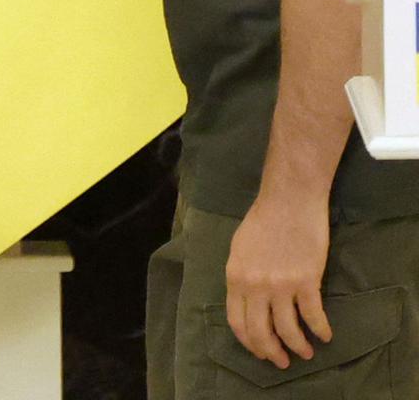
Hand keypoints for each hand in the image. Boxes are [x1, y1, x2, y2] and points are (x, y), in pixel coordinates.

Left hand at [225, 195, 332, 367]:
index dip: (250, 343)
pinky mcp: (306, 281)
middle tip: (283, 362)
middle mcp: (255, 285)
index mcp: (235, 276)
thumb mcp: (240, 248)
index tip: (260, 352)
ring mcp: (281, 285)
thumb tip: (247, 302)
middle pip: (261, 333)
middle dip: (272, 353)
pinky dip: (320, 330)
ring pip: (288, 331)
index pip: (237, 322)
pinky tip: (325, 335)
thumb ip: (242, 276)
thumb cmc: (264, 219)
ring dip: (298, 346)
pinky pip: (314, 316)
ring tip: (305, 351)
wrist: (289, 199)